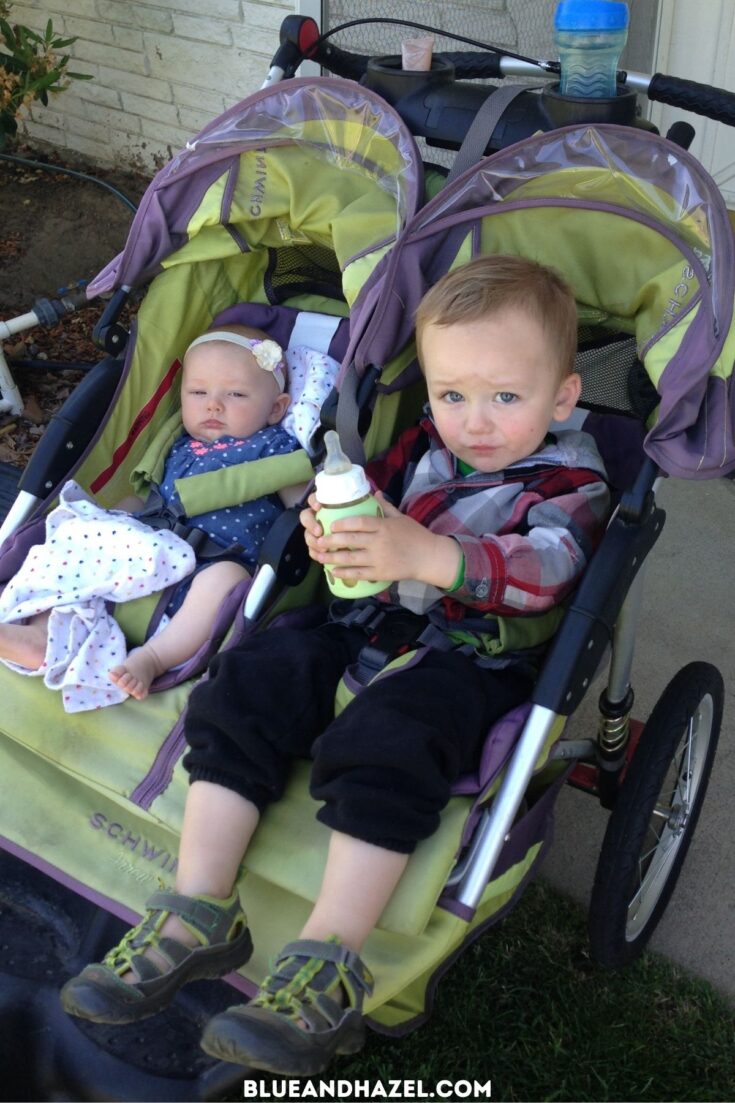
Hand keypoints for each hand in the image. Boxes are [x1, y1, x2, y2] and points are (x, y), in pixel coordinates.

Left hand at [300, 491, 461, 589]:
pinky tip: (333, 571)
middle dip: (331, 541)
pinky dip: (344, 572)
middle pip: (350, 541)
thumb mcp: (401, 517)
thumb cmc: (415, 535)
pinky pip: (359, 573)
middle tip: (318, 541)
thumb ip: (385, 507)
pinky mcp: (380, 573)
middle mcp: (379, 542)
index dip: (343, 523)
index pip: (359, 522)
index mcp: (384, 526)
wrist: (429, 557)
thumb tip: (374, 493)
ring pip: (350, 558)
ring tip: (320, 556)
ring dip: (332, 558)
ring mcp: (379, 559)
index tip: (331, 525)